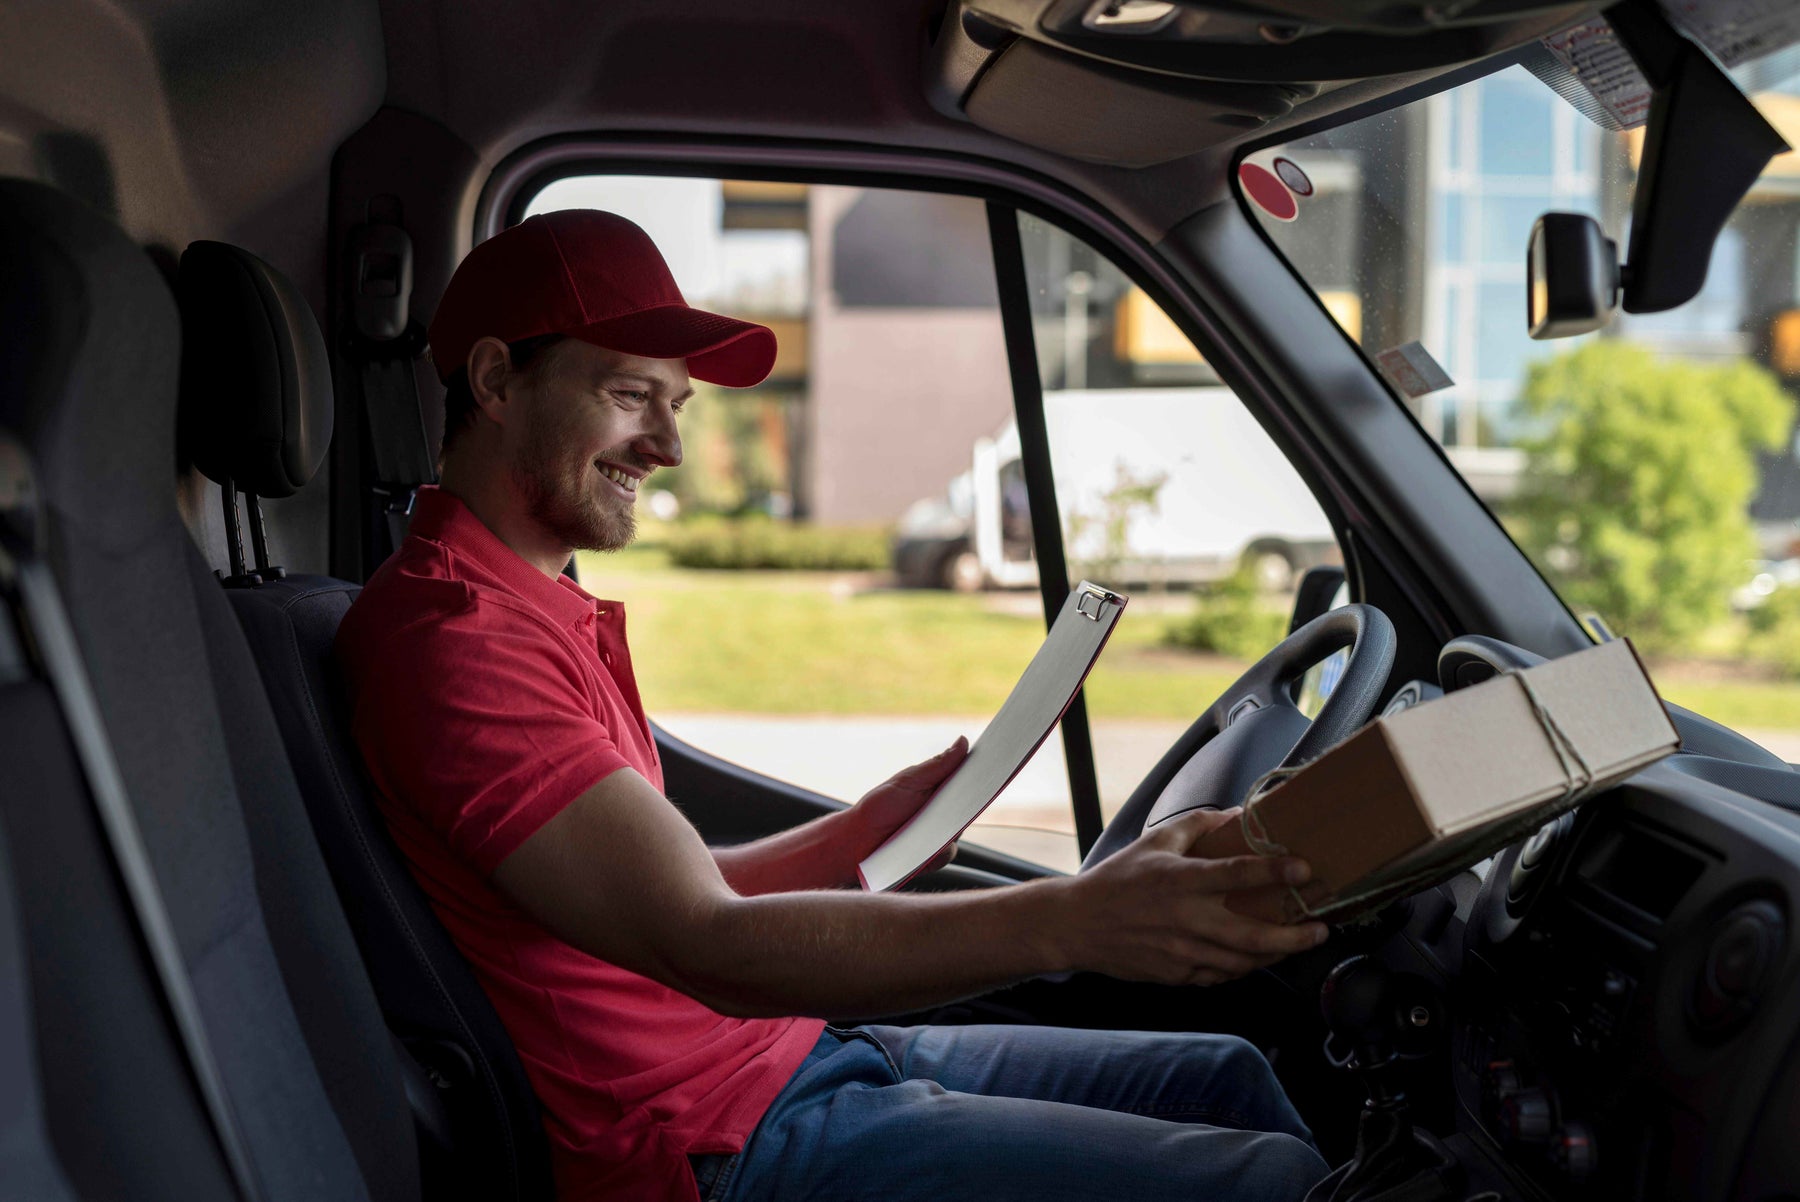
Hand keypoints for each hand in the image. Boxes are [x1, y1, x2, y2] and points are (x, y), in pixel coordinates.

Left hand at [845, 736, 969, 870]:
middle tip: (979, 785)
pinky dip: (941, 847)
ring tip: (942, 815)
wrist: (857, 840)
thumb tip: (963, 742)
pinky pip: (948, 851)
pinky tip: (929, 841)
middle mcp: (943, 813)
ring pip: (960, 829)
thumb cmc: (880, 806)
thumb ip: (938, 765)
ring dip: (954, 823)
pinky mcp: (934, 857)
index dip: (981, 773)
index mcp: (938, 790)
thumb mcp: (909, 780)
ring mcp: (940, 836)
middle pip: (969, 805)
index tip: (995, 762)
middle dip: (976, 796)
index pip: (966, 780)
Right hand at [1063, 807, 1328, 986]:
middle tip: (1320, 928)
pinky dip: (1243, 966)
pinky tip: (1256, 956)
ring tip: (1296, 943)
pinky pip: (1221, 975)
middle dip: (1294, 936)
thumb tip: (1238, 815)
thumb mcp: (1154, 840)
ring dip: (1275, 954)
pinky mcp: (1177, 974)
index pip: (1237, 875)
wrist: (1078, 925)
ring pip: (1243, 962)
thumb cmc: (1119, 879)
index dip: (1275, 871)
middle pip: (1253, 935)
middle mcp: (1186, 919)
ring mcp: (1182, 951)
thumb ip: (1198, 825)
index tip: (1304, 868)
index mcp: (1180, 880)